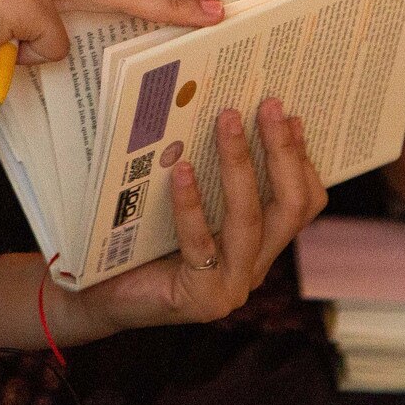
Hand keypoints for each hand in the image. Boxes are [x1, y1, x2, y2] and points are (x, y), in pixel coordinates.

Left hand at [64, 98, 328, 333]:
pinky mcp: (200, 299)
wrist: (100, 294)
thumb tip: (225, 109)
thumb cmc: (140, 240)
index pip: (303, 202)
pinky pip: (200, 244)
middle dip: (283, 151)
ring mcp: (231, 287)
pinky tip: (181, 170)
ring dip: (239, 164)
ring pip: (249, 220)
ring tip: (227, 120)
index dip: (301, 158)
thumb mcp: (187, 201)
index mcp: (261, 243)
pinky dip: (191, 204)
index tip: (290, 114)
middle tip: (269, 105)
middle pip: (290, 207)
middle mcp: (254, 266)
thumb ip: (212, 173)